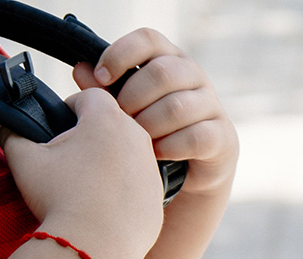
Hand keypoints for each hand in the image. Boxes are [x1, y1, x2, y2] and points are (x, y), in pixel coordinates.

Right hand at [0, 88, 163, 258]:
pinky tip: (104, 207)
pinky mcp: (158, 197)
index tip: (59, 124)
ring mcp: (151, 168)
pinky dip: (124, 190)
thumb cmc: (60, 199)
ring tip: (86, 185)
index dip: (70, 106)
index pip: (90, 96)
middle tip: (70, 158)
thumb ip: (10, 133)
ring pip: (128, 155)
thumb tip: (0, 122)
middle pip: (113, 124)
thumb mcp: (24, 161)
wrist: (95, 247)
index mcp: (107, 119)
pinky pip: (138, 185)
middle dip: (92, 134)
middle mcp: (137, 137)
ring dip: (110, 162)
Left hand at [74, 29, 239, 197]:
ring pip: (177, 107)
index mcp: (168, 59)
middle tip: (119, 121)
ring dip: (149, 126)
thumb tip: (80, 70)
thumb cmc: (152, 134)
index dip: (121, 54)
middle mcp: (193, 76)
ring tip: (136, 142)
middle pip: (161, 73)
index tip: (101, 77)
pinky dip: (169, 147)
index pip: (147, 39)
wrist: (188, 174)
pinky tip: (155, 155)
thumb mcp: (126, 111)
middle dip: (132, 99)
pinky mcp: (222, 136)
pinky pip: (194, 136)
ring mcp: (211, 105)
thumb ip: (104, 92)